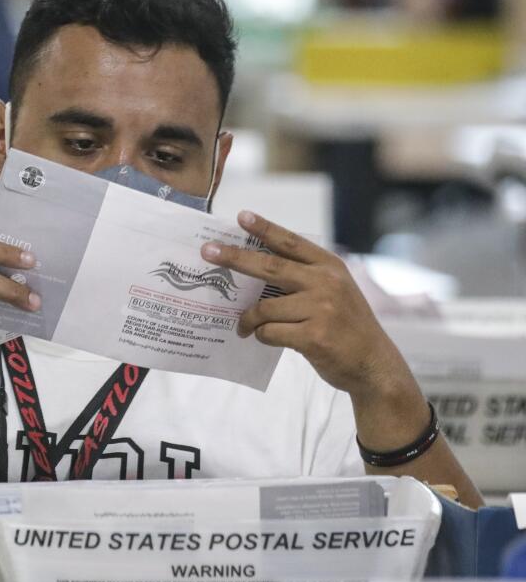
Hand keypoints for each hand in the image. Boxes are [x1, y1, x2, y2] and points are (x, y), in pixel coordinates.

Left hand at [200, 211, 408, 397]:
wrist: (374, 365)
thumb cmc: (346, 326)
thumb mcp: (334, 292)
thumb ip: (304, 278)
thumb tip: (253, 269)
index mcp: (330, 267)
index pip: (291, 243)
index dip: (265, 228)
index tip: (241, 217)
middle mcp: (326, 283)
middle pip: (269, 266)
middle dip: (234, 258)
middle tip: (207, 252)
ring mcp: (321, 310)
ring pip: (264, 308)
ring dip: (248, 318)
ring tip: (243, 326)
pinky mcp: (314, 336)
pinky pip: (270, 332)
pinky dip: (262, 336)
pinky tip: (264, 338)